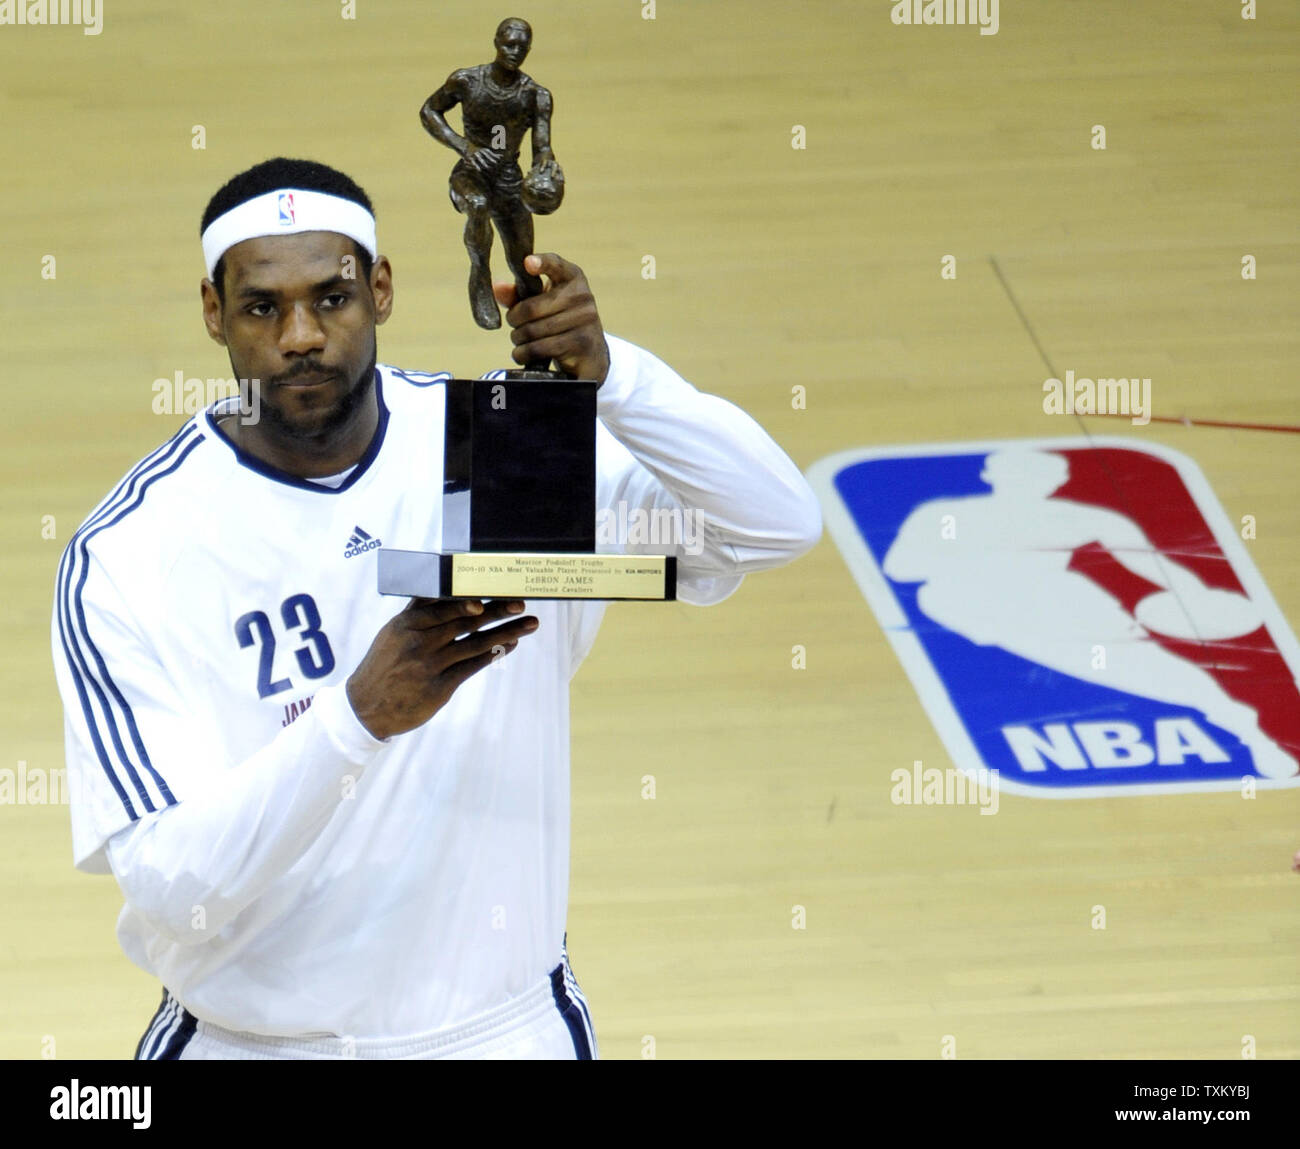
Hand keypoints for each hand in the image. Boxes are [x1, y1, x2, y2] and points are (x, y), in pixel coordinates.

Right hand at [346, 598, 537, 740]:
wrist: (365, 708)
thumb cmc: (383, 665)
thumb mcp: (392, 633)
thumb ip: (417, 611)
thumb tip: (440, 585)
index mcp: (406, 624)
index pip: (444, 605)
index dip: (470, 597)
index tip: (493, 588)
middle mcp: (419, 642)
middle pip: (464, 621)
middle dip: (496, 611)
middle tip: (520, 602)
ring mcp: (430, 665)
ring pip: (474, 644)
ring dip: (505, 632)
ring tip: (529, 623)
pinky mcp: (439, 687)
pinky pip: (472, 667)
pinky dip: (493, 654)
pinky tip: (510, 645)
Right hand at [465, 144, 502, 173]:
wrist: (466, 149)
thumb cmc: (479, 153)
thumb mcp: (486, 153)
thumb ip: (494, 155)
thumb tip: (502, 156)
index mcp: (484, 150)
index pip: (491, 153)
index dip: (495, 157)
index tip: (500, 160)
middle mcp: (480, 151)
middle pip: (486, 156)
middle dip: (491, 160)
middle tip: (496, 164)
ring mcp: (475, 154)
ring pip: (480, 159)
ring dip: (484, 163)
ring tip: (488, 168)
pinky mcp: (470, 158)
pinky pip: (474, 162)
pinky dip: (476, 166)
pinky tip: (479, 171)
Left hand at [493, 253, 610, 382]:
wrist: (590, 353)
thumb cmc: (559, 321)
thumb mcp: (542, 303)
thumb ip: (518, 295)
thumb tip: (497, 287)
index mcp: (572, 277)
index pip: (556, 265)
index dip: (541, 263)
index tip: (527, 263)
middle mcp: (582, 295)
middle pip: (530, 308)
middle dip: (514, 320)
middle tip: (514, 324)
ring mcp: (585, 320)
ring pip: (532, 331)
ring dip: (518, 338)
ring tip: (519, 340)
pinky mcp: (581, 344)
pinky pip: (539, 348)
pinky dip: (523, 353)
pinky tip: (522, 354)